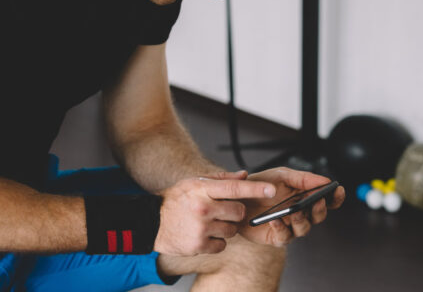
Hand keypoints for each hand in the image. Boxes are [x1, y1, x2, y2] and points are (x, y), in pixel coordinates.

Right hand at [154, 171, 276, 255]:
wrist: (150, 222)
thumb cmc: (175, 200)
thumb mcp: (194, 183)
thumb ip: (221, 180)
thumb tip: (245, 176)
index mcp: (202, 190)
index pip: (234, 188)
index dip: (255, 189)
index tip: (271, 190)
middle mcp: (203, 208)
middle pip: (239, 212)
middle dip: (235, 212)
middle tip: (222, 211)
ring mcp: (201, 229)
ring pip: (232, 230)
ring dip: (225, 228)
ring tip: (209, 223)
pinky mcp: (198, 246)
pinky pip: (222, 245)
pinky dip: (217, 242)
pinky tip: (204, 234)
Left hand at [238, 167, 345, 246]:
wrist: (235, 197)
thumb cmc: (259, 186)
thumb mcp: (281, 174)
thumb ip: (303, 178)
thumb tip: (324, 180)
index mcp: (303, 197)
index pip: (326, 200)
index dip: (335, 198)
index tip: (338, 190)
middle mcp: (299, 213)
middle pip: (319, 216)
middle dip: (320, 209)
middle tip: (318, 201)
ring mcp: (288, 226)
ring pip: (304, 228)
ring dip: (302, 220)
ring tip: (295, 211)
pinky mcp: (275, 237)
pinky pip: (284, 237)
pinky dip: (281, 228)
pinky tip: (275, 220)